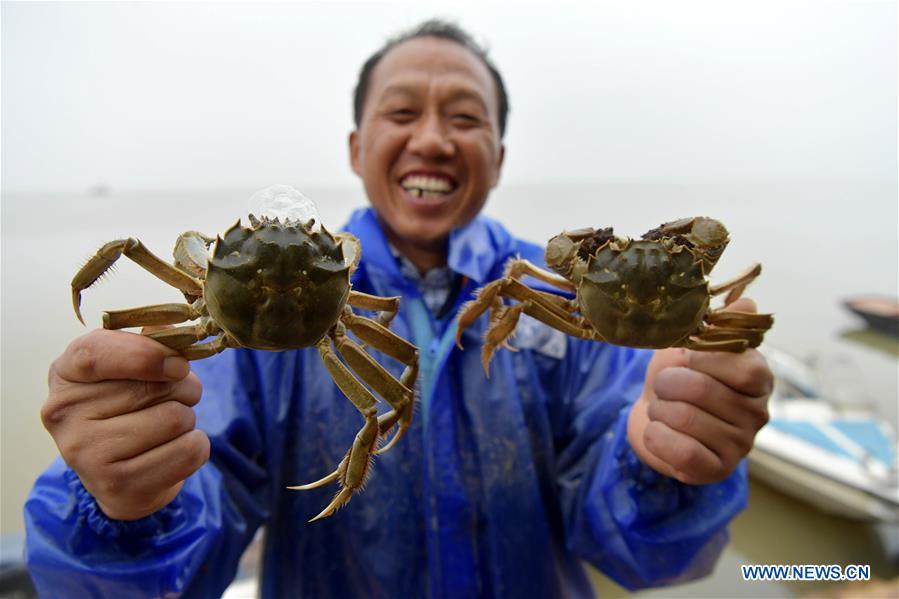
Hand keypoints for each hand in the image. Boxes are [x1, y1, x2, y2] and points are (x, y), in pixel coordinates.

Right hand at [42, 329, 207, 519]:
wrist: (120, 476)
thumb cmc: (126, 407)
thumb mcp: (127, 367)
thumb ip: (149, 343)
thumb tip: (173, 335)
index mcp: (65, 374)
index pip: (96, 354)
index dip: (146, 355)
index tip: (179, 365)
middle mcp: (65, 415)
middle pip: (153, 387)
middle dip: (183, 388)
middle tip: (173, 397)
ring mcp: (86, 455)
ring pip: (176, 418)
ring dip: (188, 418)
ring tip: (167, 426)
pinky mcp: (117, 486)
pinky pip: (189, 451)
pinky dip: (194, 446)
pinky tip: (171, 450)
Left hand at [627, 298, 772, 484]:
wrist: (654, 414)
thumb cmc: (677, 374)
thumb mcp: (691, 342)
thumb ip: (718, 323)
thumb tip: (746, 304)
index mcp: (759, 378)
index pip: (744, 369)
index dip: (705, 360)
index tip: (685, 357)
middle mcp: (757, 414)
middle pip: (704, 391)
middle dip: (668, 382)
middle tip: (663, 384)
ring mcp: (739, 446)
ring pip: (684, 418)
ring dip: (659, 408)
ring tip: (661, 407)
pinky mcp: (716, 471)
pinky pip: (680, 451)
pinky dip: (657, 436)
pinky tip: (658, 430)